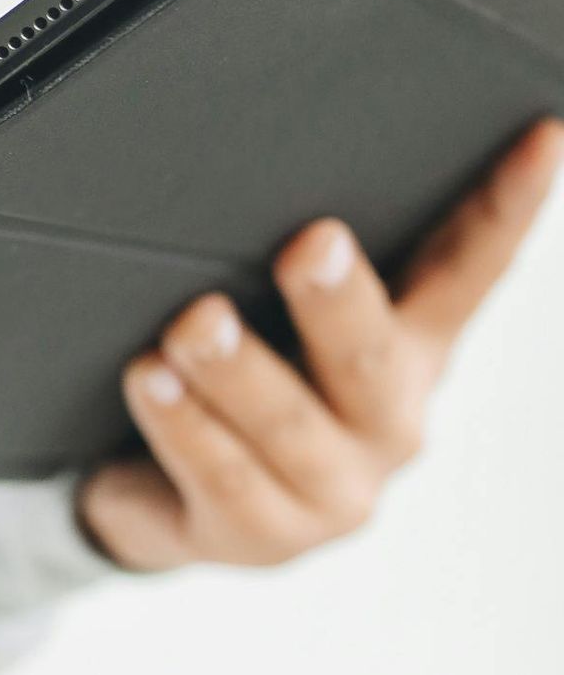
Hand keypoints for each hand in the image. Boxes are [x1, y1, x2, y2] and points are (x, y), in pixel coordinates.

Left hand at [77, 120, 563, 573]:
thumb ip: (303, 262)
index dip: (507, 209)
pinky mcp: (260, 537)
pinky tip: (150, 378)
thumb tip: (266, 154)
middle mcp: (389, 422)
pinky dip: (183, 422)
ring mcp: (332, 491)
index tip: (542, 137)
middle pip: (371, 357)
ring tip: (194, 323)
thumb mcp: (286, 317)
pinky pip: (221, 474)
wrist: (172, 501)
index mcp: (412, 350)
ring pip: (285, 422)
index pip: (468, 273)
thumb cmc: (245, 379)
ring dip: (237, 369)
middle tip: (312, 241)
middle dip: (339, 301)